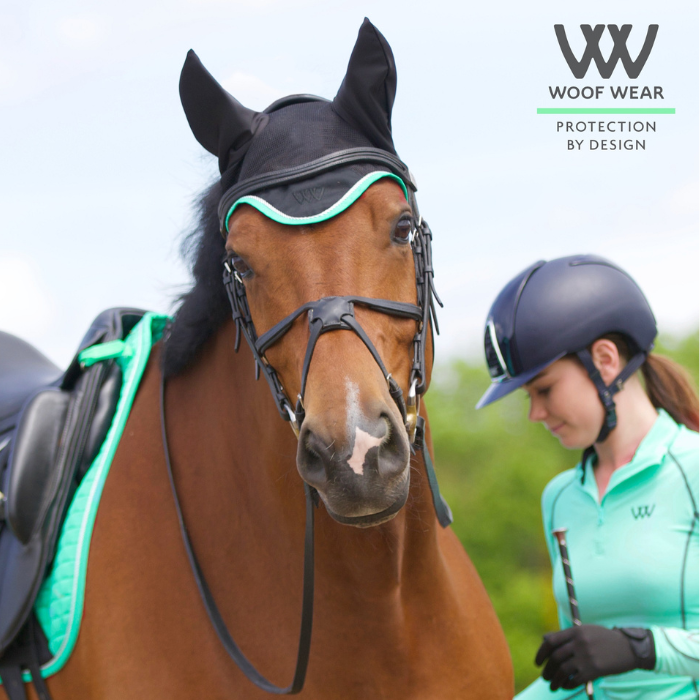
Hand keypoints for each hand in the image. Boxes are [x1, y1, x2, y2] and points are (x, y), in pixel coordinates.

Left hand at [535, 625, 654, 690]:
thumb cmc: (604, 639)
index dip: (540, 653)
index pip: (551, 642)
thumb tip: (544, 639)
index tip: (537, 662)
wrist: (628, 648)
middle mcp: (579, 643)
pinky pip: (575, 680)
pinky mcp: (594, 670)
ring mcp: (586, 657)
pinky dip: (567, 685)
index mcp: (575, 631)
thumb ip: (565, 635)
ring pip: (562, 671)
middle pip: (555, 658)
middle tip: (544, 677)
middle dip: (547, 670)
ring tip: (553, 686)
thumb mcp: (585, 631)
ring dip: (555, 681)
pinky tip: (565, 686)